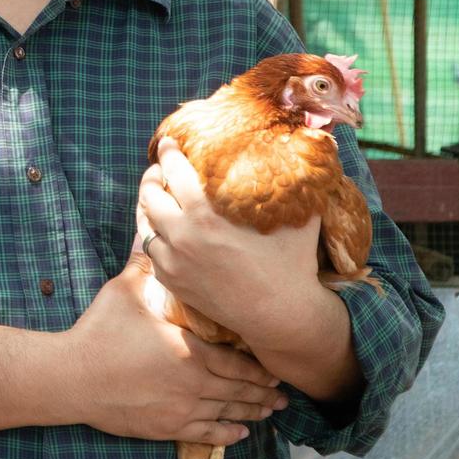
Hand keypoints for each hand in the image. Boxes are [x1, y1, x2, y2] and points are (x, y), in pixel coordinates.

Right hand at [62, 246, 286, 446]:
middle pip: (239, 390)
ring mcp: (181, 409)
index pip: (237, 363)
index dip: (259, 369)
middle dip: (263, 393)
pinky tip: (240, 432)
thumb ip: (142, 266)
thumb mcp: (123, 292)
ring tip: (269, 411)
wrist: (73, 377)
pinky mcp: (166, 427)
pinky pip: (207, 434)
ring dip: (252, 412)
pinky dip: (227, 432)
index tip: (274, 369)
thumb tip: (147, 233)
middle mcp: (193, 384)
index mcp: (188, 351)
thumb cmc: (99, 333)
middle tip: (282, 394)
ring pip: (227, 412)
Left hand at [137, 136, 322, 349]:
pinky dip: (153, 234)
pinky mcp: (172, 282)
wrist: (281, 315)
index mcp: (205, 214)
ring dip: (147, 205)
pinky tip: (160, 228)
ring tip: (155, 194)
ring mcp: (173, 261)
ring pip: (145, 224)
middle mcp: (182, 235)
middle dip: (152, 176)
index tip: (169, 143)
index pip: (174, 171)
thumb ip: (298, 180)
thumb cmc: (292, 263)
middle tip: (160, 168)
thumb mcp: (299, 216)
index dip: (169, 152)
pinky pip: (151, 251)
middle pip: (150, 194)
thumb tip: (313, 145)